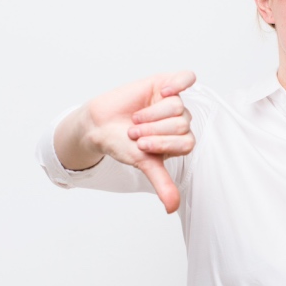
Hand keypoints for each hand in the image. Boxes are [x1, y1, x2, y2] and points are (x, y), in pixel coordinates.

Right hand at [57, 71, 196, 212]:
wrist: (99, 124)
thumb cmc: (122, 144)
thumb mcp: (143, 163)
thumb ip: (161, 182)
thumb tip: (172, 208)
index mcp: (180, 141)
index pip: (186, 142)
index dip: (161, 143)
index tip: (140, 146)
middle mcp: (180, 122)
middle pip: (181, 123)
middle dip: (153, 130)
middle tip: (135, 133)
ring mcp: (173, 102)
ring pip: (176, 105)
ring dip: (150, 114)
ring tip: (135, 119)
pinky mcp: (165, 84)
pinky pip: (186, 77)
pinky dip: (179, 83)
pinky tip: (164, 90)